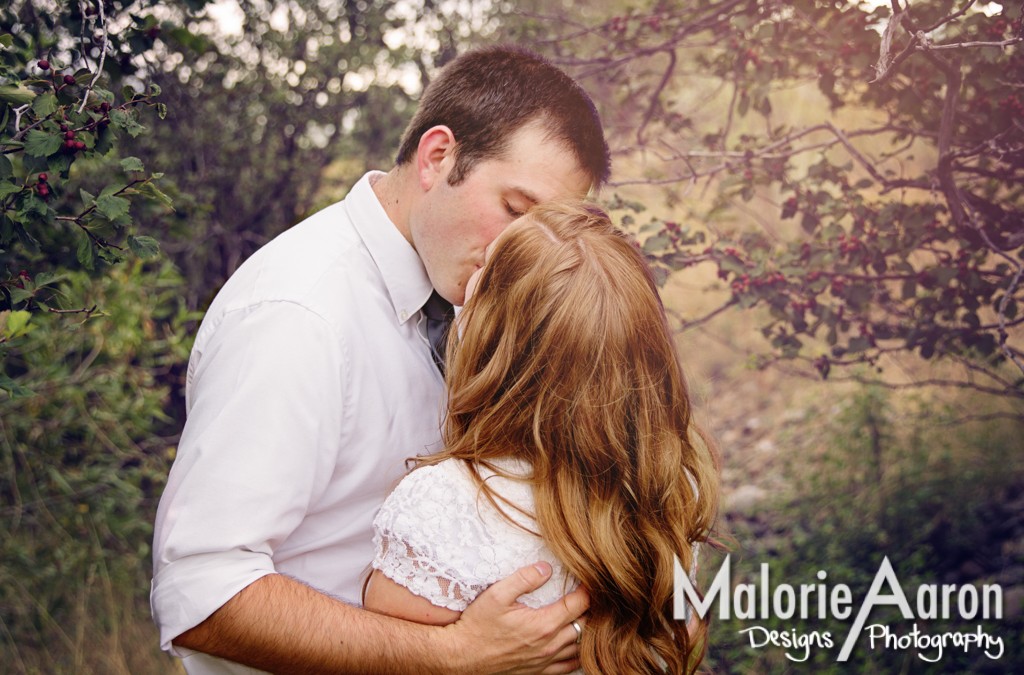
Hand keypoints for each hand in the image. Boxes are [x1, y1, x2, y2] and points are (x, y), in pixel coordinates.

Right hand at [445, 562, 588, 674]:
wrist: (462, 656)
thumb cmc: (477, 625)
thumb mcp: (497, 594)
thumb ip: (524, 578)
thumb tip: (546, 568)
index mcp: (543, 625)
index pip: (578, 605)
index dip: (588, 590)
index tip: (588, 579)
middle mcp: (549, 645)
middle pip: (584, 626)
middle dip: (589, 609)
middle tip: (586, 594)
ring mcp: (545, 661)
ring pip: (580, 648)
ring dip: (585, 631)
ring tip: (583, 616)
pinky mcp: (539, 672)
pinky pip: (569, 667)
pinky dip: (577, 654)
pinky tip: (575, 644)